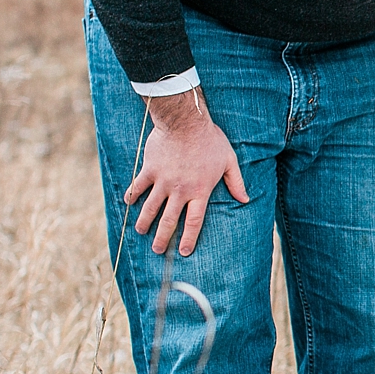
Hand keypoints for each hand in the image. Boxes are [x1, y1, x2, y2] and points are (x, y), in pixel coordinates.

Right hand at [124, 89, 248, 256]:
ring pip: (150, 208)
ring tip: (141, 232)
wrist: (186, 122)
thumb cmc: (210, 140)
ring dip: (144, 222)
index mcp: (200, 191)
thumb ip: (236, 182)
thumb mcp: (229, 161)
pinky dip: (132, 196)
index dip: (189, 238)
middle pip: (169, 221)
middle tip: (158, 251)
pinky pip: (138, 186)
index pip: (194, 222)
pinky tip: (128, 203)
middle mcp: (180, 191)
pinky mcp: (150, 170)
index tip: (184, 251)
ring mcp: (163, 181)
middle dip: (163, 238)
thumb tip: (245, 199)